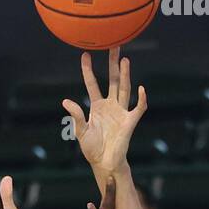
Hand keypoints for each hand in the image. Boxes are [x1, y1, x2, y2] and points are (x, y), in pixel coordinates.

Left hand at [64, 48, 147, 176]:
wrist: (105, 163)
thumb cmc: (92, 149)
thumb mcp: (81, 132)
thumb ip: (76, 116)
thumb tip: (66, 101)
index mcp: (97, 106)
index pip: (92, 84)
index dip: (88, 70)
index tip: (85, 55)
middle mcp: (110, 105)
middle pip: (112, 80)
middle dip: (113, 63)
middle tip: (114, 45)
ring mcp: (121, 112)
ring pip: (124, 88)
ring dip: (125, 74)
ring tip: (125, 59)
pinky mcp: (130, 121)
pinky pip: (138, 108)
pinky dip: (141, 99)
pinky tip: (141, 89)